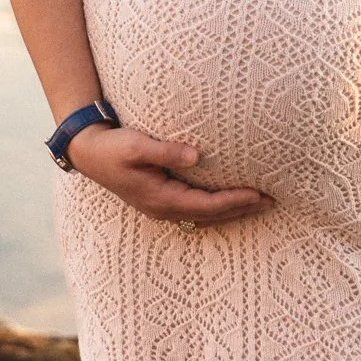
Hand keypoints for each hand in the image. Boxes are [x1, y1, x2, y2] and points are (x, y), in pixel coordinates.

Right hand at [66, 124, 275, 225]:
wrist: (88, 151)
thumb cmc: (113, 146)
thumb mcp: (137, 145)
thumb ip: (166, 151)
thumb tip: (196, 155)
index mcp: (160, 198)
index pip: (207, 205)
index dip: (234, 200)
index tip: (259, 193)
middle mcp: (163, 208)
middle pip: (211, 216)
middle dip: (242, 208)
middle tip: (272, 200)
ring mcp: (162, 206)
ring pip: (206, 216)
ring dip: (233, 210)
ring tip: (259, 202)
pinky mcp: (161, 198)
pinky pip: (197, 209)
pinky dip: (218, 207)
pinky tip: (230, 200)